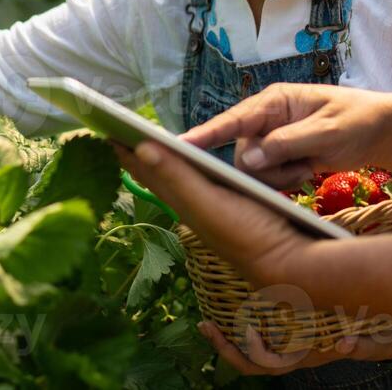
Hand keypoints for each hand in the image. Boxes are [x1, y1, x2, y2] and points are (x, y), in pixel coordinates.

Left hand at [114, 141, 310, 290]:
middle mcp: (191, 205)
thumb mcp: (209, 203)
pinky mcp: (229, 209)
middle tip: (114, 129)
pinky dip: (184, 170)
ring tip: (142, 144)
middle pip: (156, 172)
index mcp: (182, 200)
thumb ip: (177, 176)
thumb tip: (140, 147)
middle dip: (136, 151)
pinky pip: (196, 184)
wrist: (289, 265)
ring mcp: (210, 208)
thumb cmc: (249, 234)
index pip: (146, 168)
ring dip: (158, 160)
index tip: (102, 126)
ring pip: (175, 179)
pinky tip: (188, 168)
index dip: (124, 149)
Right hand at [180, 83, 391, 186]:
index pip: (234, 119)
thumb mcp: (327, 132)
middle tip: (301, 168)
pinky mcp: (279, 155)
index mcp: (274, 101)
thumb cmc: (357, 121)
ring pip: (253, 168)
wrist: (381, 130)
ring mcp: (271, 137)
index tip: (180, 145)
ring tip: (309, 167)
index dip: (205, 134)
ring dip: (279, 175)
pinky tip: (309, 171)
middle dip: (266, 167)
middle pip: (241, 152)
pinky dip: (286, 179)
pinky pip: (268, 176)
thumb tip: (247, 159)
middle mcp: (266, 118)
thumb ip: (287, 143)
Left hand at [198, 320, 391, 375]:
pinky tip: (230, 306)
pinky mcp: (292, 328)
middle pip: (251, 362)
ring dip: (228, 336)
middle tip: (204, 326)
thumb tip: (346, 345)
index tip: (245, 332)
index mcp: (305, 357)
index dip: (252, 353)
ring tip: (207, 322)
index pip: (270, 365)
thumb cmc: (377, 338)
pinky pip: (261, 333)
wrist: (386, 335)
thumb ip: (360, 346)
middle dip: (225, 347)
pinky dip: (243, 323)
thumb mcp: (371, 342)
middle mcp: (293, 352)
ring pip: (251, 349)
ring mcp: (291, 343)